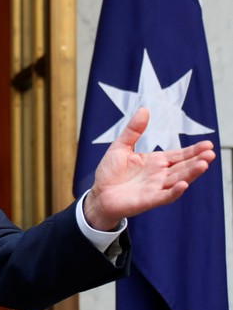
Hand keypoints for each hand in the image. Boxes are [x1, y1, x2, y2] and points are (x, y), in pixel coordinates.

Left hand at [83, 108, 214, 230]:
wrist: (98, 194)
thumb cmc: (110, 172)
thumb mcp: (120, 146)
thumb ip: (133, 130)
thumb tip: (144, 109)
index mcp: (156, 161)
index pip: (179, 155)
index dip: (193, 150)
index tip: (207, 144)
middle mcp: (160, 175)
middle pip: (183, 167)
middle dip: (197, 160)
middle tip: (211, 153)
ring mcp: (156, 188)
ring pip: (178, 180)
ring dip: (191, 173)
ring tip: (204, 164)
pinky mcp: (149, 200)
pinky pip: (165, 196)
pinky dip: (174, 191)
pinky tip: (183, 184)